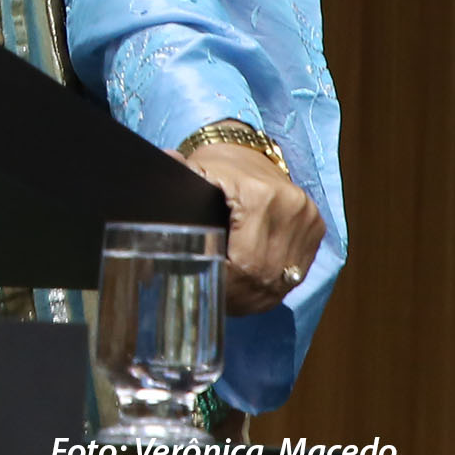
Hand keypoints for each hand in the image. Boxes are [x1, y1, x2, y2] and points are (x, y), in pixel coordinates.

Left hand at [170, 139, 325, 315]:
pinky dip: (272, 289)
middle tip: (215, 303)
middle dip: (238, 296)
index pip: (245, 262)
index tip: (206, 291)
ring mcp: (308, 219)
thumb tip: (138, 213)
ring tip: (231, 303)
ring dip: (256, 298)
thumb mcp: (192, 175)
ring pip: (282, 281)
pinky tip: (251, 294)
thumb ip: (173, 192)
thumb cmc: (214, 167)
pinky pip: (297, 274)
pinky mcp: (317, 229)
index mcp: (258, 196)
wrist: (248, 151)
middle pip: (265, 276)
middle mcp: (291, 208)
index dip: (225, 284)